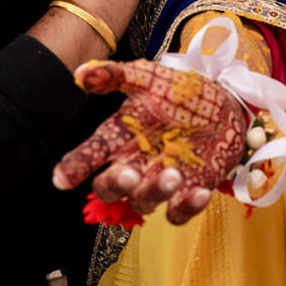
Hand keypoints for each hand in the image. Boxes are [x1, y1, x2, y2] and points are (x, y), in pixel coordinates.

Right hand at [53, 55, 254, 226]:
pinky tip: (200, 191)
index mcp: (119, 137)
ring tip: (173, 175)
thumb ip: (116, 76)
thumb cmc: (178, 93)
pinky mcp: (187, 193)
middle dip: (116, 184)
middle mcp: (135, 164)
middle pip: (110, 187)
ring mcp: (159, 182)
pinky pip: (179, 213)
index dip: (75, 166)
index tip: (62, 179)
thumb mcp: (147, 78)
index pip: (91, 154)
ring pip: (143, 202)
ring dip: (155, 193)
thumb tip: (81, 73)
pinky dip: (188, 207)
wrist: (224, 103)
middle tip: (129, 173)